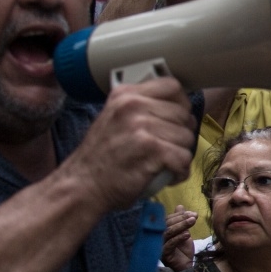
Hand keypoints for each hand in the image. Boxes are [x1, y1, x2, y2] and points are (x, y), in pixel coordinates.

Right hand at [61, 77, 195, 210]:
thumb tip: (179, 108)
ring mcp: (142, 126)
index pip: (172, 86)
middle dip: (181, 135)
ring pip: (187, 137)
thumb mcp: (114, 118)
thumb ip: (141, 108)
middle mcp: (133, 105)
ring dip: (180, 155)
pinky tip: (167, 175)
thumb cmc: (101, 158)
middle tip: (166, 149)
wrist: (83, 185)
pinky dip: (180, 172)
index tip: (174, 121)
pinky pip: (184, 158)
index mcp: (126, 94)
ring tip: (163, 163)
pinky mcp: (152, 149)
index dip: (180, 106)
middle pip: (184, 114)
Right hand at [160, 206, 197, 271]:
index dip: (180, 215)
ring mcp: (158, 246)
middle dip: (181, 219)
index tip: (193, 213)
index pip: (167, 219)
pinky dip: (178, 238)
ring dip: (181, 226)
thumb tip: (179, 206)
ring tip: (192, 221)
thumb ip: (180, 220)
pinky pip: (169, 244)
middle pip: (166, 224)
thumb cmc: (183, 250)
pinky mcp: (163, 255)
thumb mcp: (184, 232)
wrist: (186, 267)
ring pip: (167, 232)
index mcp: (161, 231)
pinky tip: (187, 234)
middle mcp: (157, 238)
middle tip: (194, 216)